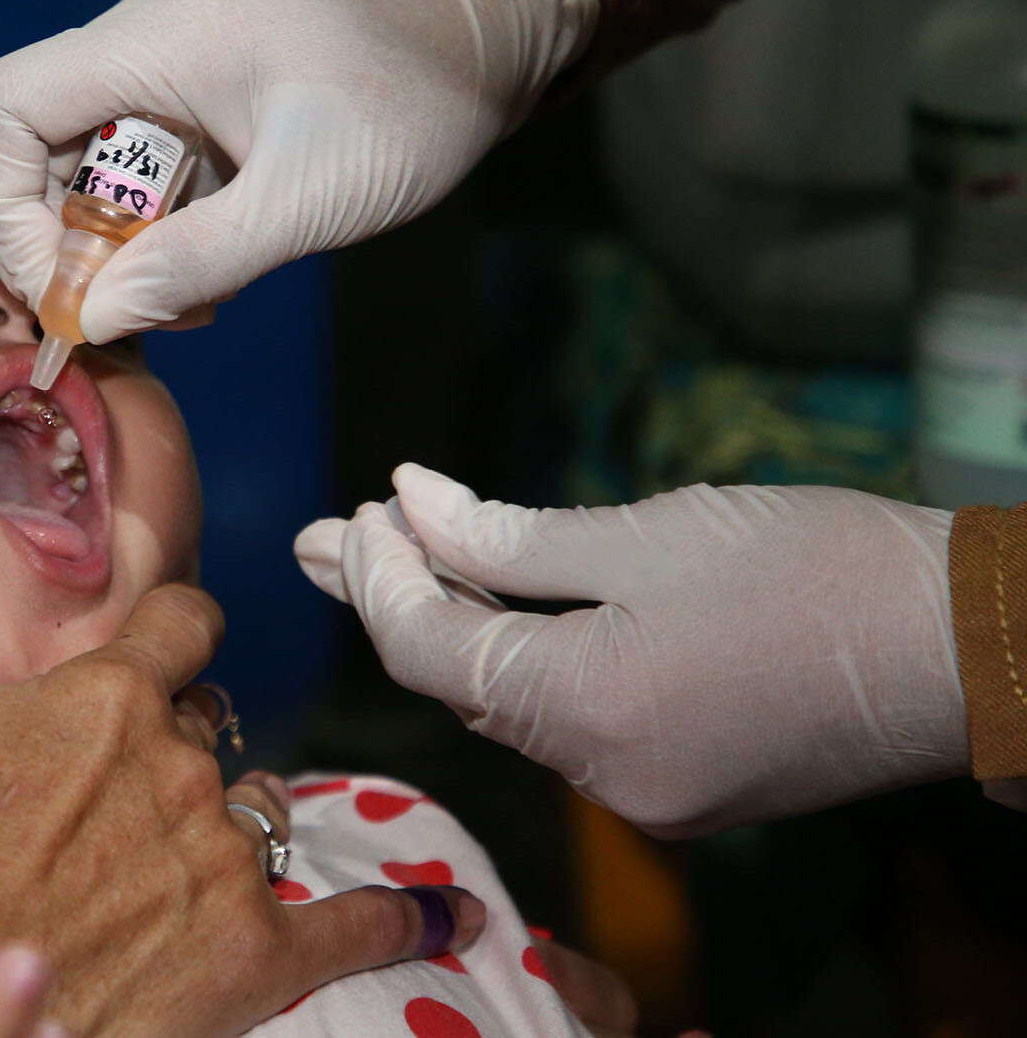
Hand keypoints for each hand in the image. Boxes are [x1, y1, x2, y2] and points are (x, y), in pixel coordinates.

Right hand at [0, 0, 595, 343]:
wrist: (487, 25)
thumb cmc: (413, 96)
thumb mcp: (312, 196)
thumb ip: (200, 259)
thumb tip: (96, 318)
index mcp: (156, 37)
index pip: (5, 104)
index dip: (0, 204)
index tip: (59, 285)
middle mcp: (144, 33)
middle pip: (33, 140)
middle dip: (61, 238)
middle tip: (128, 311)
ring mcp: (169, 53)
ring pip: (85, 157)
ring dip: (114, 240)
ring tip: (187, 298)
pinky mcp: (198, 80)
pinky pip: (137, 156)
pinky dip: (154, 221)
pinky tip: (211, 264)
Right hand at [0, 464, 485, 1034]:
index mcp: (111, 698)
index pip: (182, 626)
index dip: (175, 632)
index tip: (169, 642)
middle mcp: (180, 765)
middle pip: (210, 727)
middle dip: (175, 744)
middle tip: (118, 790)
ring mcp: (222, 858)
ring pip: (260, 807)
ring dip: (233, 817)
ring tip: (189, 850)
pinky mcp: (252, 952)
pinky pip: (348, 926)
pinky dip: (402, 921)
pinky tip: (446, 919)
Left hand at [296, 466, 968, 836]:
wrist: (972, 646)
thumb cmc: (818, 569)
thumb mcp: (645, 534)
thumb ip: (505, 536)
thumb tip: (406, 503)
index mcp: (587, 715)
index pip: (429, 652)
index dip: (381, 577)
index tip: (358, 508)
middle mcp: (605, 779)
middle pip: (462, 684)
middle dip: (398, 599)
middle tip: (334, 534)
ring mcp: (648, 794)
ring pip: (515, 704)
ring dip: (455, 626)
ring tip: (390, 552)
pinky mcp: (685, 785)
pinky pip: (573, 720)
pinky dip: (525, 658)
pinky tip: (492, 603)